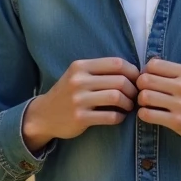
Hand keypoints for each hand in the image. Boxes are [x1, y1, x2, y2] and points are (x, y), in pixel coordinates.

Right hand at [23, 58, 138, 148]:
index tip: (136, 80)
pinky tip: (119, 117)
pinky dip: (119, 117)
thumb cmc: (67, 93)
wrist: (43, 115)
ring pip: (116, 97)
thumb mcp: (78, 75)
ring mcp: (78, 100)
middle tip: (135, 97)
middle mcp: (79, 81)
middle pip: (120, 80)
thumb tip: (133, 71)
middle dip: (133, 90)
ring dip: (129, 103)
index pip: (117, 63)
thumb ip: (99, 71)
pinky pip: (110, 116)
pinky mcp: (80, 118)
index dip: (133, 71)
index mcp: (80, 66)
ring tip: (129, 107)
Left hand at [135, 58, 180, 146]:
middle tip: (145, 93)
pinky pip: (148, 115)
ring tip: (147, 104)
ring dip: (141, 101)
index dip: (146, 72)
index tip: (149, 80)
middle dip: (140, 87)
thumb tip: (148, 67)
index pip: (153, 64)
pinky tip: (150, 114)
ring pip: (144, 97)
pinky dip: (143, 114)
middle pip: (145, 79)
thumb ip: (176, 72)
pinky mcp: (178, 122)